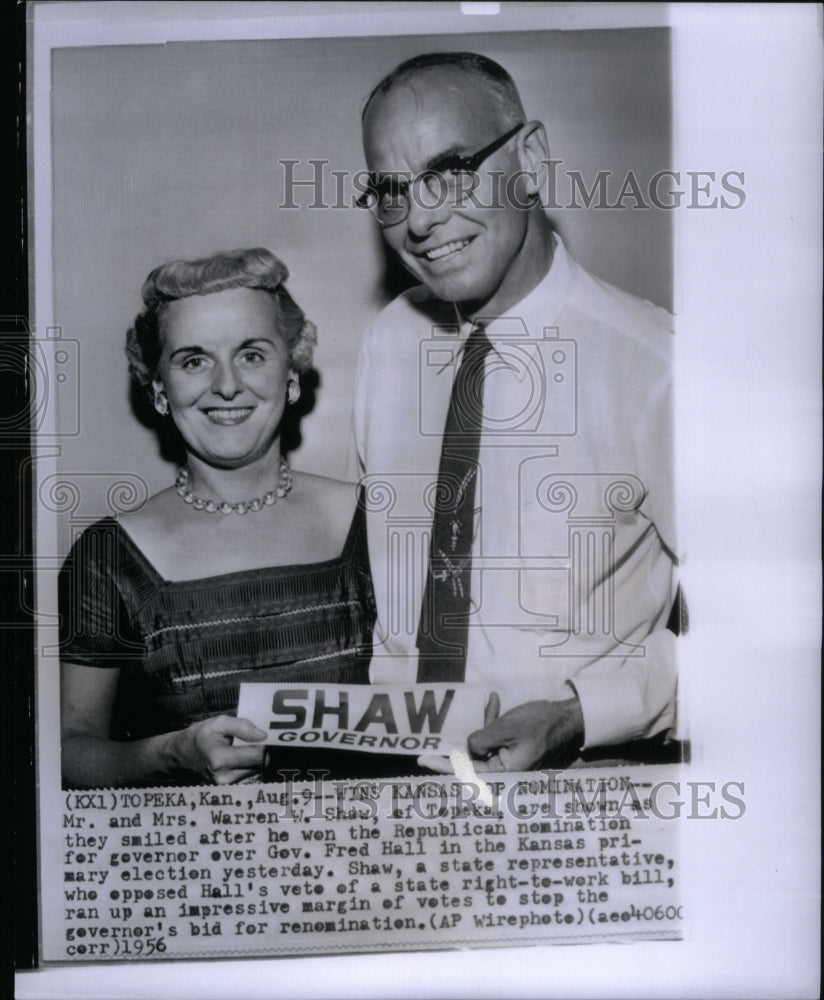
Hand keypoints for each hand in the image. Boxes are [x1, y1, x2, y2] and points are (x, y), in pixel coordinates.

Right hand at [166, 715, 266, 783]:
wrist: (182, 754)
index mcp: (220, 759)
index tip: (268, 736)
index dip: (267, 745)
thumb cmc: (201, 736)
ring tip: (246, 750)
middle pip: (260, 765)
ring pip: (257, 772)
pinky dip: (251, 769)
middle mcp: (224, 777)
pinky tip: (244, 761)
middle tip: (258, 741)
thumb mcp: (219, 723)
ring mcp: (226, 787)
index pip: (258, 755)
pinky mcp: (228, 791)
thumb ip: (242, 726)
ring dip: (257, 761)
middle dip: (263, 752)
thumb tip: (263, 736)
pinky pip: (251, 779)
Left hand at [418, 693, 583, 773]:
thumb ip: (482, 740)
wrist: (568, 718)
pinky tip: (493, 702)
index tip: (422, 759)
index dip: (442, 765)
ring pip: (482, 747)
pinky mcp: (513, 750)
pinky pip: (495, 740)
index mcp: (505, 772)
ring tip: (492, 704)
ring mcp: (509, 761)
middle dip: (455, 748)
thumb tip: (467, 749)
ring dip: (482, 726)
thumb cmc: (539, 723)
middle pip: (471, 762)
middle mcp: (506, 771)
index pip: (465, 772)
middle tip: (429, 744)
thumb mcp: (506, 729)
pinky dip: (492, 723)